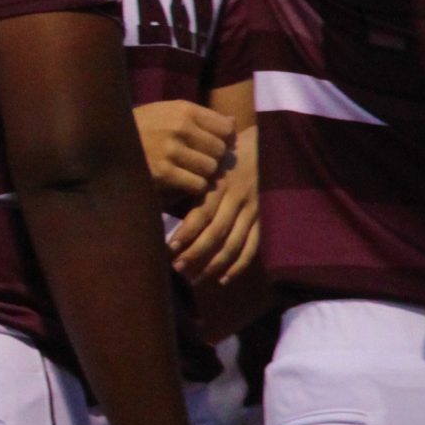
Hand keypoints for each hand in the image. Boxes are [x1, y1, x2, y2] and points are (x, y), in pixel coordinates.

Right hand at [133, 101, 234, 201]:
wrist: (103, 141)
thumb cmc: (141, 127)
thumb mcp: (167, 111)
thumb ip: (200, 117)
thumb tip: (234, 123)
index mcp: (183, 109)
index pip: (226, 128)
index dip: (223, 138)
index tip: (211, 144)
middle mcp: (179, 127)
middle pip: (220, 150)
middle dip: (213, 157)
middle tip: (198, 160)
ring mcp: (171, 150)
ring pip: (211, 169)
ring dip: (203, 173)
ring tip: (189, 170)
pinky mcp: (163, 173)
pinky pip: (197, 185)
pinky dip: (192, 186)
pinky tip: (180, 181)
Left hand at [170, 125, 259, 284]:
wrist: (267, 146)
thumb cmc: (226, 155)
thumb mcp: (207, 163)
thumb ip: (189, 183)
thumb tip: (157, 200)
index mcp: (220, 184)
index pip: (202, 214)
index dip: (187, 233)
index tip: (169, 248)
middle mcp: (237, 199)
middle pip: (217, 233)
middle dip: (196, 254)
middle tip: (177, 269)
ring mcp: (254, 211)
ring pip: (234, 245)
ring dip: (214, 265)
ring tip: (194, 279)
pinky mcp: (264, 219)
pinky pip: (253, 246)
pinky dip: (239, 265)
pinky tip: (223, 279)